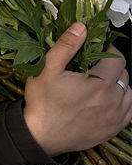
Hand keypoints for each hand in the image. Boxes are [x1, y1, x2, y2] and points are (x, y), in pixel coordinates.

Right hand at [23, 22, 131, 156]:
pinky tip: (107, 99)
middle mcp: (113, 100)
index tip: (96, 47)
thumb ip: (66, 46)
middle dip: (111, 65)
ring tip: (100, 81)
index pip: (117, 58)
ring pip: (129, 93)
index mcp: (100, 84)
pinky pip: (129, 111)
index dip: (108, 49)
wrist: (41, 136)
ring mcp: (116, 117)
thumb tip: (81, 28)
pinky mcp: (113, 129)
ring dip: (118, 84)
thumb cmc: (43, 103)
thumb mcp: (47, 69)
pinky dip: (122, 102)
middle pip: (124, 74)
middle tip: (93, 64)